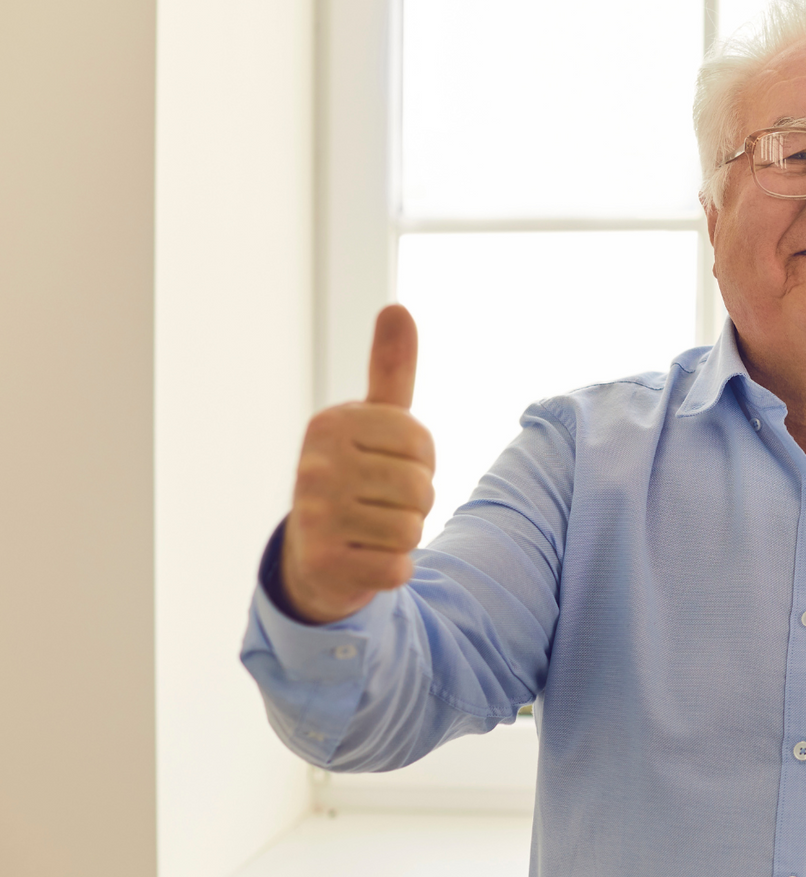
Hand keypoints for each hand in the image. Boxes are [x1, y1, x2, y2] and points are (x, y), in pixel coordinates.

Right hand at [281, 305, 434, 623]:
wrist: (313, 556)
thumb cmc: (355, 477)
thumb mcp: (373, 421)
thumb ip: (390, 370)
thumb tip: (397, 308)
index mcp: (330, 425)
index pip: (421, 443)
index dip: (421, 462)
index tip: (389, 466)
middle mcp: (314, 466)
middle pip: (420, 487)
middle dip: (414, 501)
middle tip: (380, 503)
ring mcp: (313, 516)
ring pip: (411, 528)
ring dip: (402, 536)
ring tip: (370, 529)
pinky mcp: (323, 563)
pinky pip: (397, 567)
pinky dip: (392, 569)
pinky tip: (364, 559)